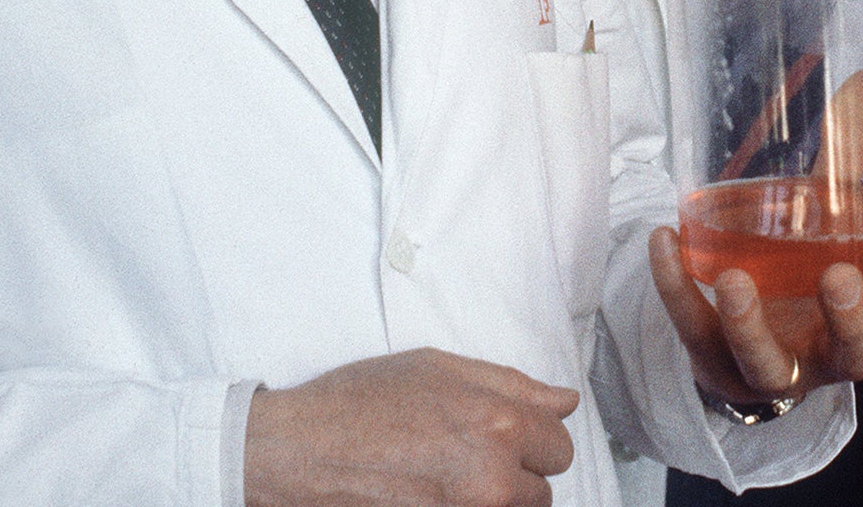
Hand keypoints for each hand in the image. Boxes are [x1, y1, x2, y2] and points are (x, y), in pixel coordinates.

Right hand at [244, 347, 580, 506]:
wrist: (299, 453)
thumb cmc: (358, 403)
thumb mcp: (439, 368)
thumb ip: (513, 386)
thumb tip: (564, 401)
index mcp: (498, 424)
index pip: (560, 446)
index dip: (533, 438)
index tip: (507, 436)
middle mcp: (491, 478)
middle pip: (543, 490)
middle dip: (518, 474)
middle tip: (470, 458)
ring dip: (495, 499)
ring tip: (448, 478)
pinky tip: (435, 494)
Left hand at [649, 225, 862, 407]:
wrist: (740, 348)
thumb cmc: (802, 276)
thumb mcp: (830, 223)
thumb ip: (846, 159)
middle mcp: (824, 351)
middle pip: (851, 352)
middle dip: (847, 319)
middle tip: (837, 277)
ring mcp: (768, 364)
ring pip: (765, 362)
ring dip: (749, 324)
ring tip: (735, 279)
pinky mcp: (712, 360)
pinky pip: (691, 329)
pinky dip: (675, 288)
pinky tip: (666, 243)